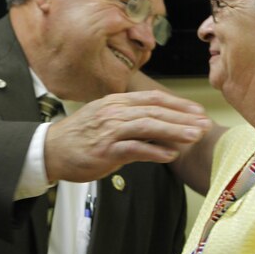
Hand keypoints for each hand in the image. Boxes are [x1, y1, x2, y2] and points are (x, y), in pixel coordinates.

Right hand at [44, 91, 210, 182]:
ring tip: (195, 137)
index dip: (178, 104)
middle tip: (204, 125)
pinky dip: (154, 151)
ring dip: (175, 131)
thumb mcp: (106, 121)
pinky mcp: (105, 150)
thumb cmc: (80, 138)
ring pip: (149, 126)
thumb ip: (131, 122)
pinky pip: (135, 148)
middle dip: (183, 118)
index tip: (198, 112)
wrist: (50, 151)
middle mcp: (115, 112)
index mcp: (117, 103)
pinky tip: (170, 154)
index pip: (153, 99)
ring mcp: (110, 130)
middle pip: (156, 111)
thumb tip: (158, 129)